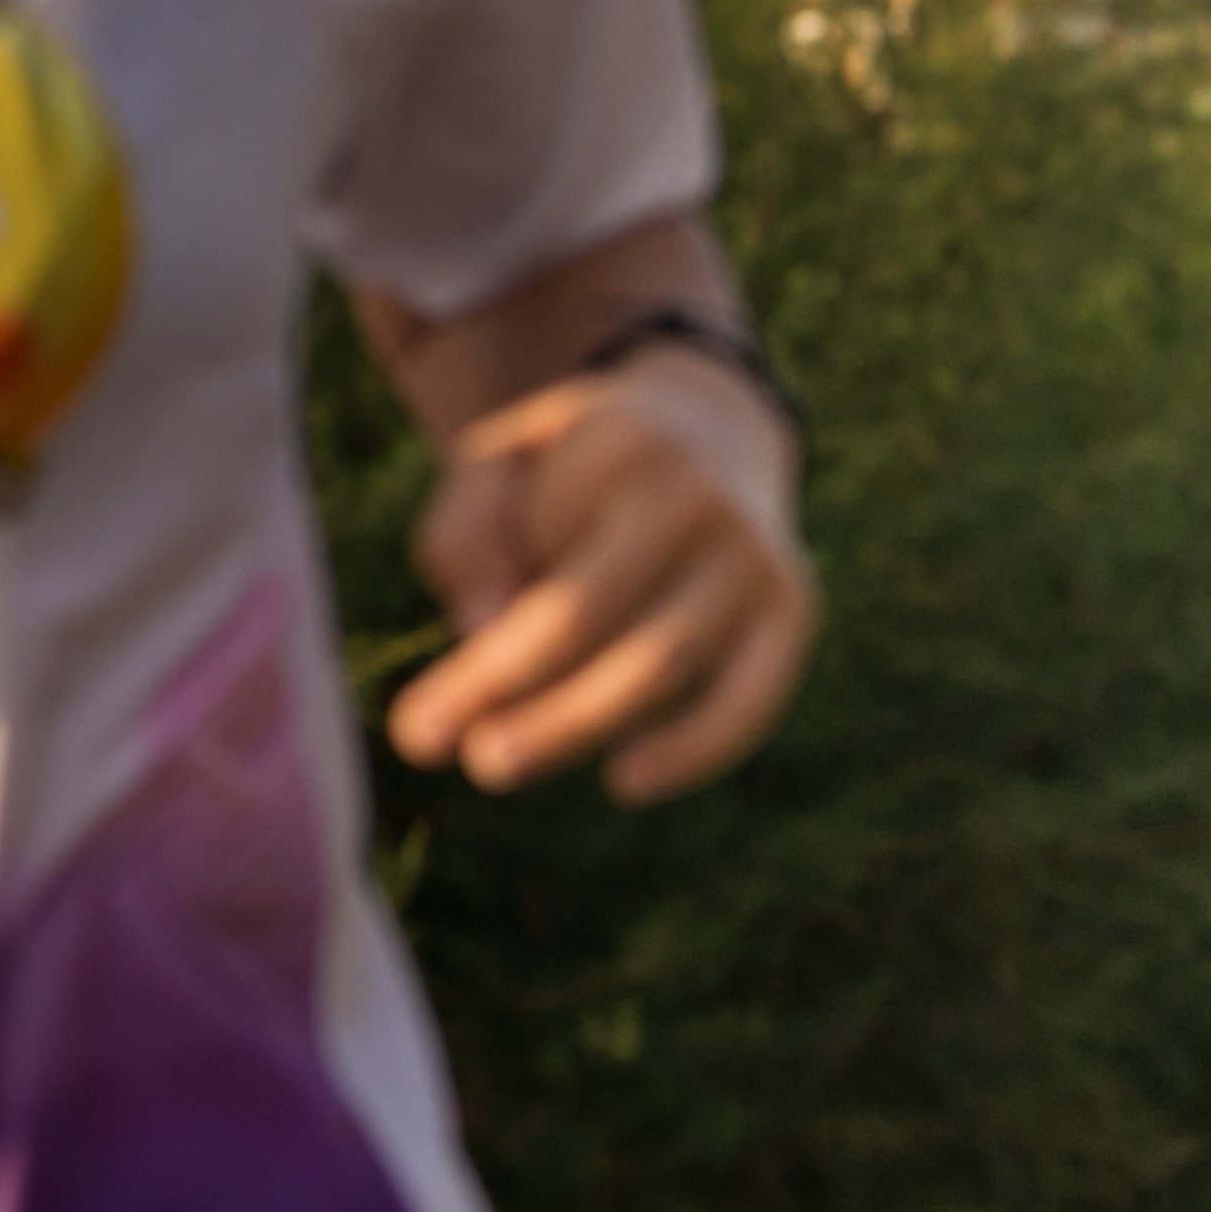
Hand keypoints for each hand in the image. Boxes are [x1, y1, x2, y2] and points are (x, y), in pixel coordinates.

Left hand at [388, 347, 814, 801]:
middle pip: (590, 616)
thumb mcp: (502, 465)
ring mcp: (756, 557)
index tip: (417, 725)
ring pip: (662, 664)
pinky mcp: (793, 609)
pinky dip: (695, 749)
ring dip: (573, 725)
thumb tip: (482, 628)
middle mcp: (702, 498)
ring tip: (494, 765)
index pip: (535, 565)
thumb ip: (466, 534)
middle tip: (437, 751)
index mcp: (624, 447)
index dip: (483, 657)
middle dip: (510, 691)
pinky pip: (750, 699)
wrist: (713, 430)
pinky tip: (625, 782)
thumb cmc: (578, 467)